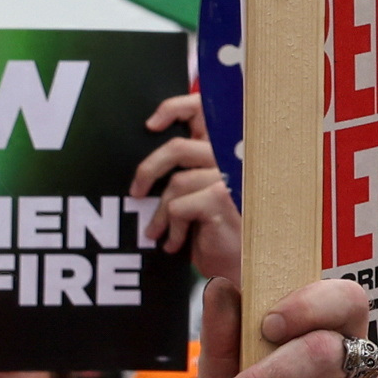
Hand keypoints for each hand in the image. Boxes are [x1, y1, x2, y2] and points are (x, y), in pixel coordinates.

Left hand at [134, 93, 243, 281]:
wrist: (241, 270)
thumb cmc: (219, 233)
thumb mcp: (201, 196)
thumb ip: (188, 170)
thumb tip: (148, 162)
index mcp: (226, 150)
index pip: (202, 110)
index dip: (174, 108)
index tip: (151, 125)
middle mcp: (231, 158)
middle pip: (177, 148)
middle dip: (148, 171)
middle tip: (137, 192)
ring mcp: (230, 177)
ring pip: (175, 184)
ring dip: (159, 213)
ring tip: (157, 233)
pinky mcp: (221, 199)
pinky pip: (178, 207)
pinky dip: (171, 229)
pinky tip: (175, 244)